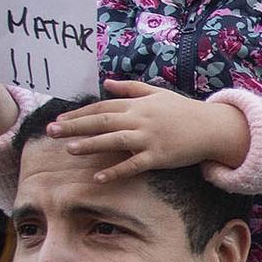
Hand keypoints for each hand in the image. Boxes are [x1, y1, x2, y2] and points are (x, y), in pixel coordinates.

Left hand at [45, 81, 248, 181]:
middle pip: (102, 122)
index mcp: (137, 105)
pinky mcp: (159, 156)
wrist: (211, 127)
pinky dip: (116, 171)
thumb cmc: (182, 110)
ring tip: (70, 149)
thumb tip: (105, 83)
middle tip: (51, 131)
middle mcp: (140, 119)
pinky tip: (99, 177)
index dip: (80, 114)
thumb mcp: (156, 94)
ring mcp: (149, 138)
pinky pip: (133, 165)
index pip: (102, 108)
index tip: (59, 120)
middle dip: (75, 126)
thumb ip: (129, 88)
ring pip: (114, 141)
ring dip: (91, 145)